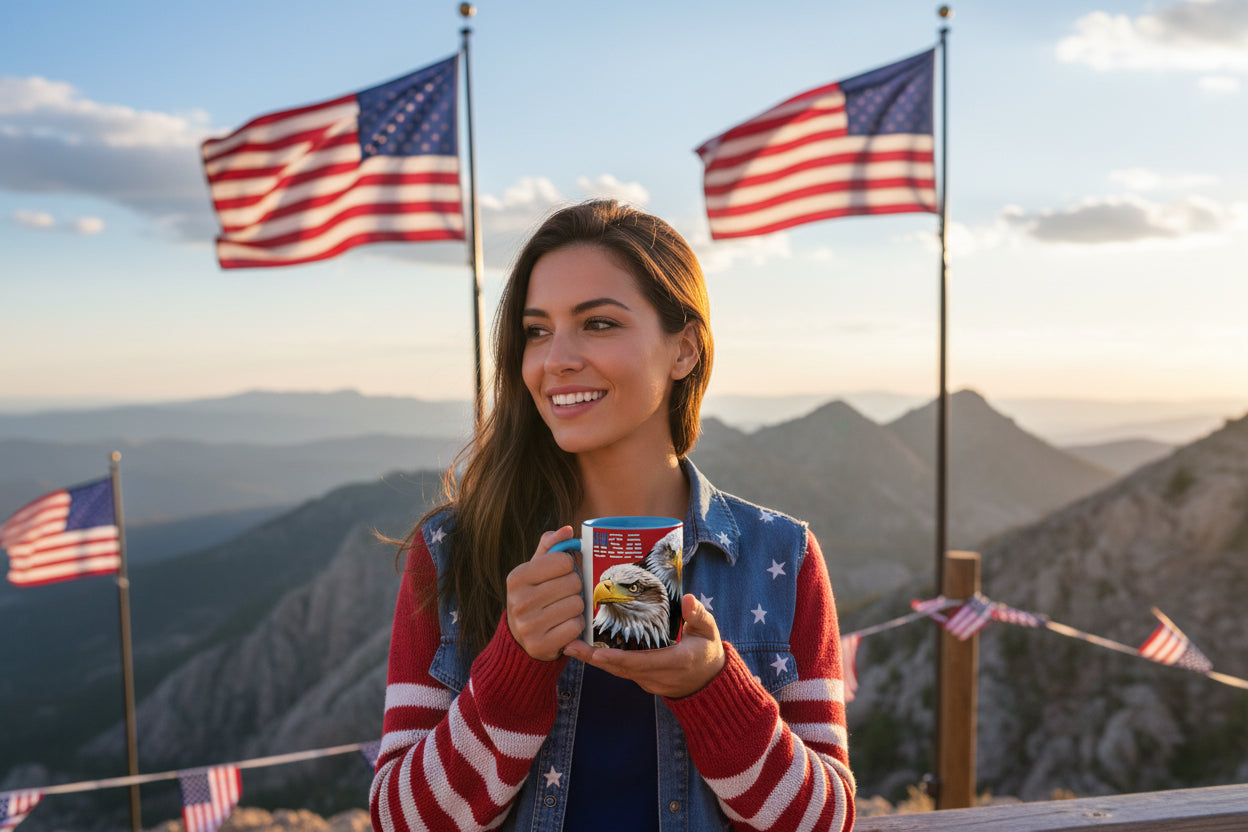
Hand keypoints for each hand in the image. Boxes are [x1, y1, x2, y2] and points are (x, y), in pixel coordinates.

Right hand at [506, 526, 584, 660]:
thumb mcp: (536, 569)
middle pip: (573, 583)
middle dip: (575, 588)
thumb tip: (567, 530)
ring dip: (577, 608)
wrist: (521, 638)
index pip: (564, 560)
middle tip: (564, 595)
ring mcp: (527, 625)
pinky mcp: (540, 645)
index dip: (569, 567)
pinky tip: (563, 627)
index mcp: (517, 577)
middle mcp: (519, 600)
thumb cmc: (535, 595)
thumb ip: (551, 547)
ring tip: (563, 611)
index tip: (560, 575)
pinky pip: (576, 627)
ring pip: (577, 605)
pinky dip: (576, 627)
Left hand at [563, 594, 725, 697]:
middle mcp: (657, 676)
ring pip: (617, 671)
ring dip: (593, 660)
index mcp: (675, 662)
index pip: (642, 662)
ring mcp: (648, 681)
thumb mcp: (709, 631)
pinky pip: (620, 671)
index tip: (597, 654)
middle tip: (570, 646)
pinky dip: (603, 662)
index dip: (618, 659)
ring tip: (570, 647)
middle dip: (593, 658)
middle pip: (620, 668)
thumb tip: (689, 600)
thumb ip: (698, 615)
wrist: (709, 683)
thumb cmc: (708, 652)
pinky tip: (587, 650)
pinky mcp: (642, 681)